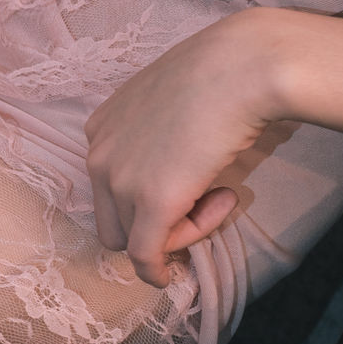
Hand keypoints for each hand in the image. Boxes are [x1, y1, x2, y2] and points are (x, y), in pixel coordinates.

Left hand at [81, 9, 300, 287]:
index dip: (147, 197)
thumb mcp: (172, 103)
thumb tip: (181, 165)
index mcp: (101, 128)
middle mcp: (98, 155)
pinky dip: (157, 271)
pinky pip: (145, 256)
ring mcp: (120, 180)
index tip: (193, 183)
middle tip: (207, 199)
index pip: (110, 185)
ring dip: (177, 232)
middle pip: (114, 219)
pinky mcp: (152, 203)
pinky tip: (172, 276)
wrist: (244, 66)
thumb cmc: (220, 75)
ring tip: (223, 196)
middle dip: (156, 223)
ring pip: (135, 239)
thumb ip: (162, 136)